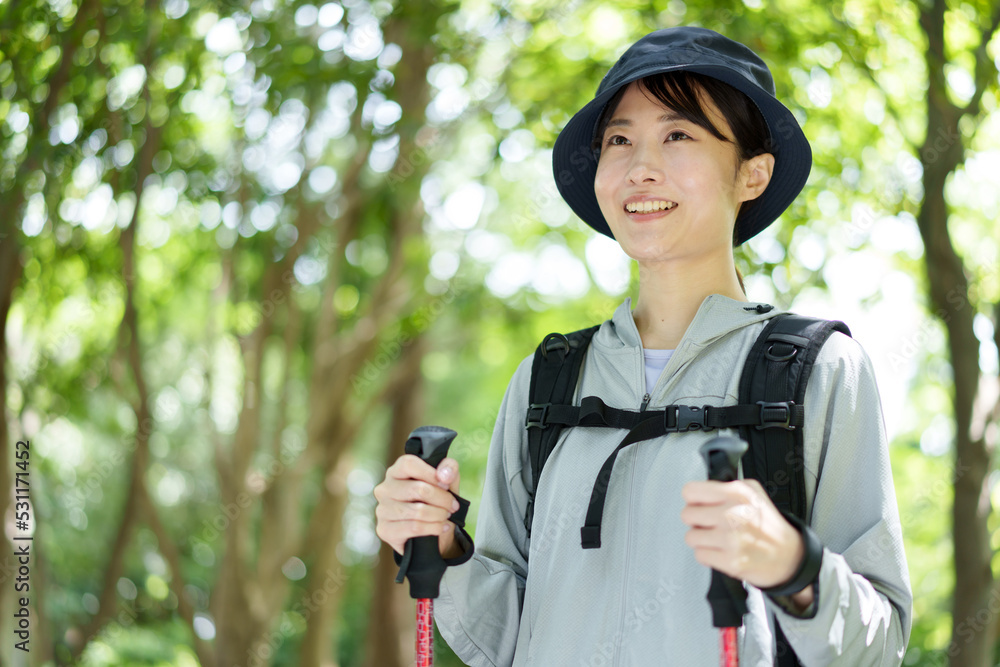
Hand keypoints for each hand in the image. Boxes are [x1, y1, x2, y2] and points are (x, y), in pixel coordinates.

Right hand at [374, 454, 463, 558]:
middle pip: (418, 489)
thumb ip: (449, 468)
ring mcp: (382, 510)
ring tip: (446, 517)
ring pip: (418, 511)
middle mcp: (385, 489)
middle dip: (442, 499)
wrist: (429, 534)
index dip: (430, 473)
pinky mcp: (385, 529)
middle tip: (452, 506)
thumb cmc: (434, 502)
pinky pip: (414, 527)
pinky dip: (433, 528)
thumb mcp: (447, 481)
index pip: (408, 463)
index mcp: (396, 472)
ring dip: (439, 515)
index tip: (446, 484)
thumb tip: (444, 475)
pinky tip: (440, 527)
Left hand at [680, 479, 805, 591]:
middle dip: (697, 520)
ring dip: (702, 539)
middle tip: (711, 524)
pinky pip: (700, 555)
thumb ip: (726, 486)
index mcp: (737, 493)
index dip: (693, 499)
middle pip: (687, 514)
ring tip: (717, 539)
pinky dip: (708, 555)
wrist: (789, 556)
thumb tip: (701, 491)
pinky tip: (721, 551)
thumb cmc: (768, 525)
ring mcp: (731, 539)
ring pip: (691, 536)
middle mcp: (733, 514)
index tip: (700, 505)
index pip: (690, 491)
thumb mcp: (753, 492)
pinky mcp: (731, 561)